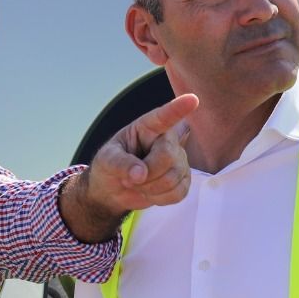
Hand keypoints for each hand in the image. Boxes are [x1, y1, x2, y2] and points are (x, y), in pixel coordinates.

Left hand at [70, 93, 197, 232]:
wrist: (113, 190)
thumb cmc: (109, 166)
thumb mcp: (106, 160)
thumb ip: (120, 164)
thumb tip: (140, 174)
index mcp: (148, 127)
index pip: (164, 116)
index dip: (178, 108)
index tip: (192, 99)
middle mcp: (168, 140)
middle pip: (167, 156)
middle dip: (146, 174)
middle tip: (128, 177)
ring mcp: (179, 160)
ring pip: (173, 177)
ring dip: (149, 188)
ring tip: (137, 183)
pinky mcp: (184, 180)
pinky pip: (179, 193)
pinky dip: (159, 198)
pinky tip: (150, 192)